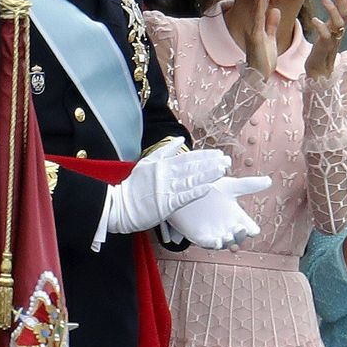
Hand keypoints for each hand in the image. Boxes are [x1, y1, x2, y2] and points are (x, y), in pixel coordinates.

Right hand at [103, 148, 230, 235]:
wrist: (120, 206)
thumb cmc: (133, 186)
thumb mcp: (147, 162)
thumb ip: (165, 151)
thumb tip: (181, 140)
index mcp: (162, 165)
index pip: (187, 158)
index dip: (204, 156)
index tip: (218, 154)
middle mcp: (165, 175)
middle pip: (192, 168)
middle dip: (211, 163)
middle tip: (227, 160)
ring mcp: (165, 190)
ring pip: (191, 180)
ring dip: (208, 175)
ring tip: (222, 171)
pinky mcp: (165, 205)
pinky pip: (183, 197)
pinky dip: (196, 191)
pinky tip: (209, 187)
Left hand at [164, 174, 272, 248]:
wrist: (186, 190)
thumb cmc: (210, 188)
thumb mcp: (230, 186)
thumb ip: (249, 185)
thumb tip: (269, 180)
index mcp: (237, 217)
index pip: (250, 229)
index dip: (252, 231)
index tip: (252, 229)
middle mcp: (228, 228)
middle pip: (239, 238)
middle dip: (240, 236)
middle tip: (240, 228)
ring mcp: (215, 234)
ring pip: (225, 244)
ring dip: (228, 241)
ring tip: (228, 235)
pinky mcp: (200, 236)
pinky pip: (208, 244)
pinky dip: (213, 244)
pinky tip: (217, 241)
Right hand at [246, 0, 279, 79]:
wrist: (258, 77)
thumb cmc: (263, 60)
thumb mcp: (270, 39)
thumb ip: (272, 25)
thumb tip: (276, 9)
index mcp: (260, 26)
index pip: (264, 6)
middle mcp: (255, 26)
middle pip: (261, 4)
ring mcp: (254, 30)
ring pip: (259, 8)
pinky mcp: (256, 36)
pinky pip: (258, 19)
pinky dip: (261, 6)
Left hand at [306, 0, 346, 78]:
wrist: (318, 72)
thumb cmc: (324, 49)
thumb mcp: (332, 30)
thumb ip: (338, 15)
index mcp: (341, 29)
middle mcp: (339, 34)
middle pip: (345, 15)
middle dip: (342, 1)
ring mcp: (333, 41)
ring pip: (338, 24)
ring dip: (332, 10)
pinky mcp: (324, 48)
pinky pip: (325, 36)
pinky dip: (321, 27)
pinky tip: (314, 19)